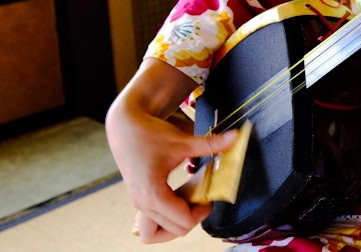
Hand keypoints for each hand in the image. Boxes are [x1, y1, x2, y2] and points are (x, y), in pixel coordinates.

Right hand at [105, 60, 238, 242]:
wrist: (125, 126)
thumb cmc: (149, 134)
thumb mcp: (182, 141)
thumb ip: (210, 144)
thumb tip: (235, 137)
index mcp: (153, 194)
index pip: (182, 221)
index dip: (202, 212)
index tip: (210, 198)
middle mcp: (142, 204)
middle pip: (174, 231)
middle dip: (193, 218)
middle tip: (203, 199)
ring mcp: (138, 204)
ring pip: (156, 233)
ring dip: (176, 224)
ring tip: (189, 204)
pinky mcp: (138, 200)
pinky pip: (151, 223)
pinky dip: (166, 219)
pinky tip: (178, 199)